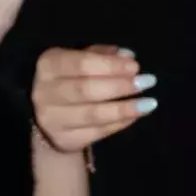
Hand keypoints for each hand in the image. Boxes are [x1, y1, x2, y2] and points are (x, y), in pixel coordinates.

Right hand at [33, 46, 157, 153]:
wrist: (49, 119)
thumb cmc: (68, 82)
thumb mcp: (76, 61)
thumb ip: (100, 56)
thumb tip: (127, 56)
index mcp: (49, 65)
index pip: (81, 64)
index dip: (110, 66)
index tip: (135, 66)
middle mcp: (46, 92)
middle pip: (87, 90)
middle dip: (120, 85)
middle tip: (146, 82)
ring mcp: (54, 120)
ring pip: (94, 115)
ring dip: (125, 108)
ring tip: (149, 102)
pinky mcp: (67, 140)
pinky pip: (99, 132)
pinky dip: (121, 123)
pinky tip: (136, 114)